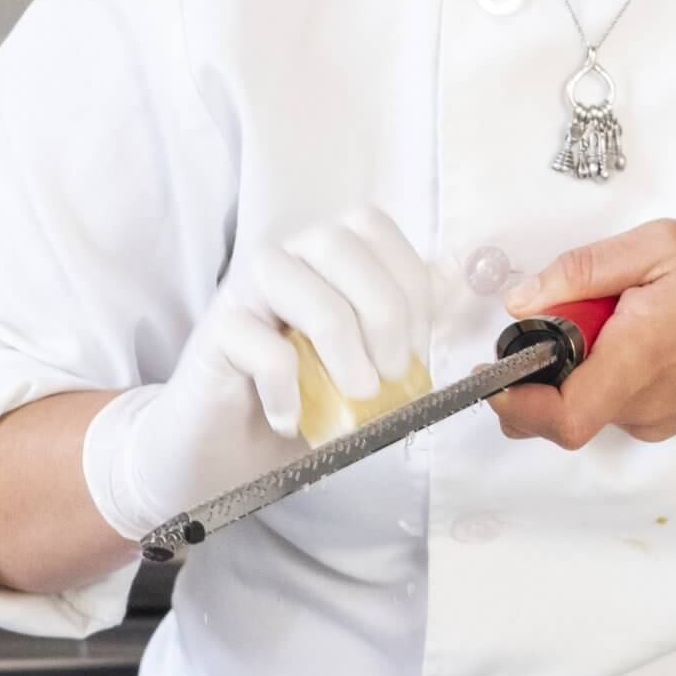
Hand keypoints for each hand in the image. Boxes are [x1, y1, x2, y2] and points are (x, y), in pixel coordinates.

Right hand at [81, 205, 431, 542]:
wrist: (228, 447)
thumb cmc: (306, 400)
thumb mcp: (368, 359)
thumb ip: (407, 320)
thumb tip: (461, 279)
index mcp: (325, 256)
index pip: (373, 228)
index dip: (408, 285)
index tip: (416, 350)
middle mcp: (285, 258)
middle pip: (337, 242)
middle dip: (381, 310)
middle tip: (391, 374)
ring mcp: (243, 291)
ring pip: (291, 278)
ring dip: (339, 343)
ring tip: (354, 396)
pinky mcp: (214, 333)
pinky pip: (256, 342)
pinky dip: (286, 387)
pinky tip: (291, 419)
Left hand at [490, 220, 675, 451]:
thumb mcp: (665, 245)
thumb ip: (586, 270)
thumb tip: (523, 300)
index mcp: (639, 359)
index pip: (558, 418)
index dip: (512, 402)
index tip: (492, 371)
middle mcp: (642, 404)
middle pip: (557, 408)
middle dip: (541, 365)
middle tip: (570, 313)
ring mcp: (653, 420)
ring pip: (584, 400)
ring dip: (578, 362)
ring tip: (623, 311)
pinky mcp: (662, 422)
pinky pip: (610, 400)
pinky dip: (605, 368)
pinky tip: (641, 330)